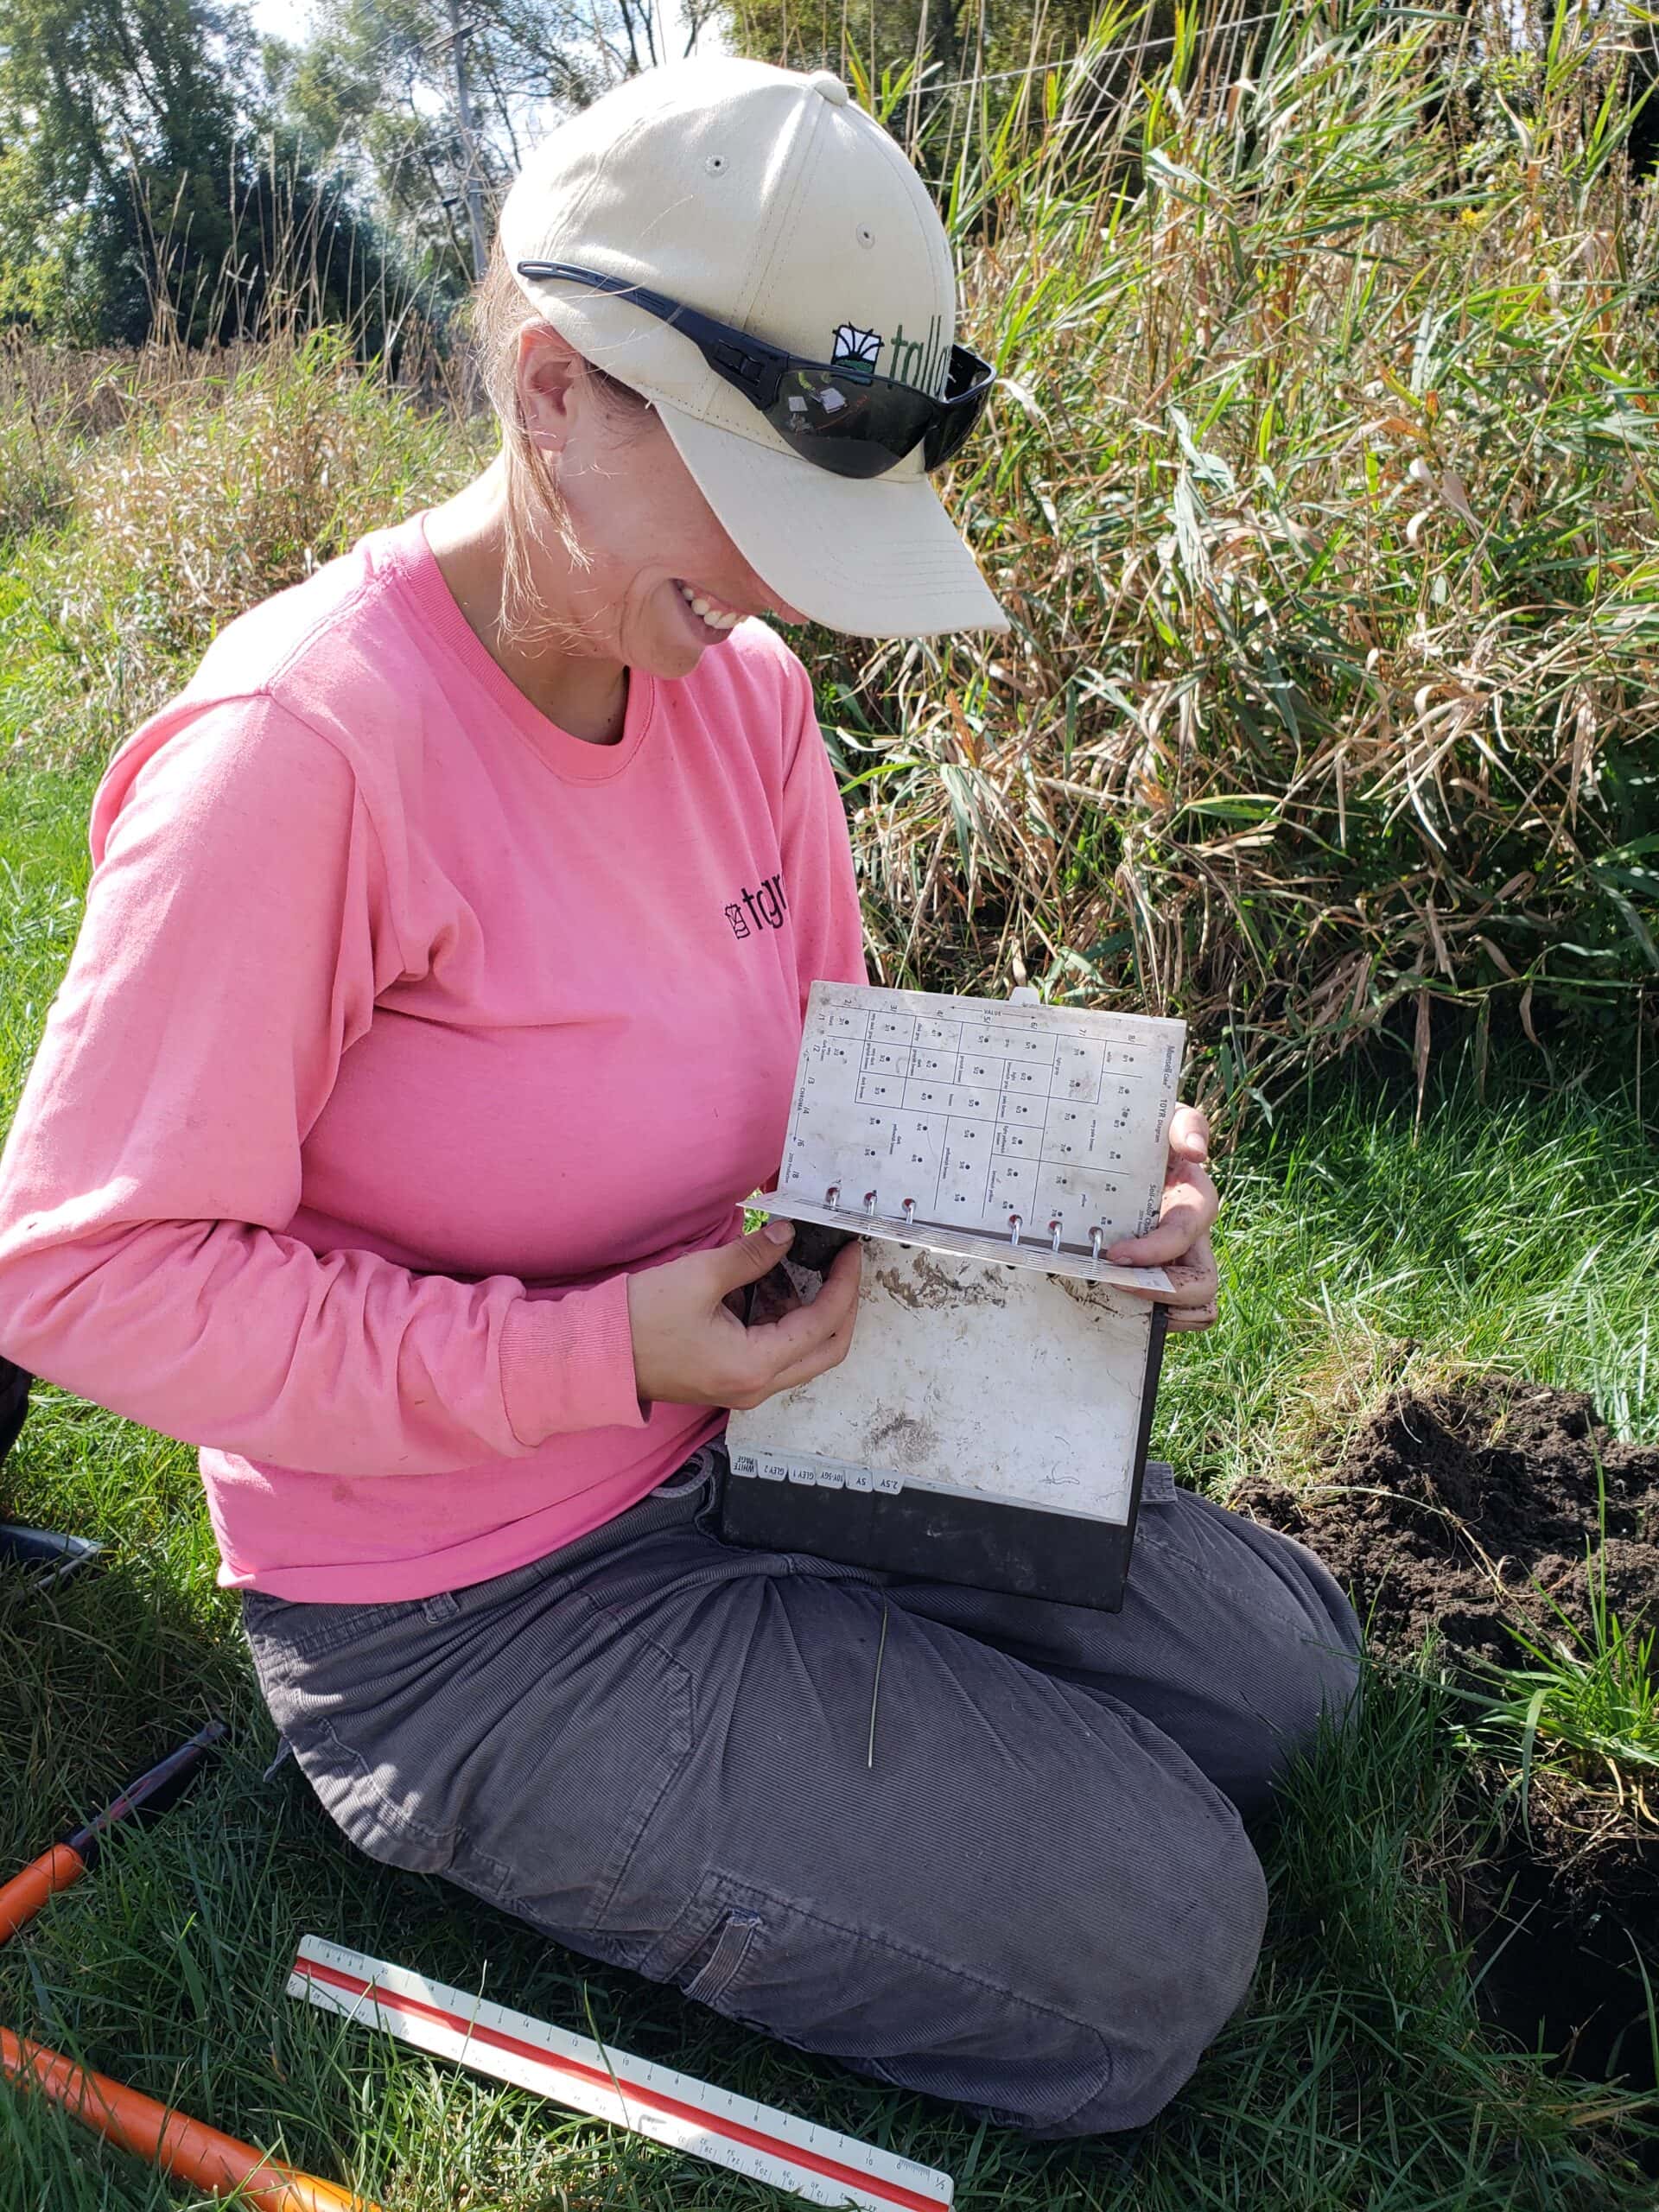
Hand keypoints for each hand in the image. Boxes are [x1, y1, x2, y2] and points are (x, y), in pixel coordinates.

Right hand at [628, 1222, 862, 1409]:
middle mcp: (758, 1387)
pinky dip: (786, 1323)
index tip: (850, 1251)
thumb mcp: (701, 1276)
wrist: (596, 1357)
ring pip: (805, 1356)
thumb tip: (789, 1235)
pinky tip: (773, 1287)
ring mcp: (744, 1389)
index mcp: (756, 1365)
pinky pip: (776, 1355)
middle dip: (843, 1305)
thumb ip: (753, 1255)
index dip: (845, 1284)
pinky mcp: (731, 1381)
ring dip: (813, 1314)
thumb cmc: (641, 1319)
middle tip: (843, 1266)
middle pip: (828, 1350)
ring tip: (803, 1268)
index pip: (825, 1323)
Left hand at [1103, 1103, 1219, 1333]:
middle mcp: (1192, 1240)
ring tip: (1112, 1301)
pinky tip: (1108, 1305)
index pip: (1185, 1235)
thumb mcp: (1166, 1118)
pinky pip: (1168, 1316)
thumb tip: (1196, 1152)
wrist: (1118, 1151)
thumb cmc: (1145, 1135)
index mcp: (1194, 1202)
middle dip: (1161, 1294)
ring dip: (1157, 1313)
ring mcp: (1177, 1265)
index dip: (1155, 1251)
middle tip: (1114, 1284)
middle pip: (1203, 1286)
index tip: (1115, 1254)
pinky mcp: (1156, 1280)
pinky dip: (1145, 1319)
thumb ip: (1185, 1123)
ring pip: (1194, 1309)